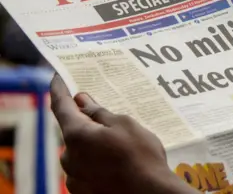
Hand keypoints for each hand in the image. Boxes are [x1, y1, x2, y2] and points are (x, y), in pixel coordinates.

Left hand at [50, 75, 194, 193]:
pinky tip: (118, 163)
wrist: (149, 193)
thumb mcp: (124, 124)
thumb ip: (100, 112)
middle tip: (108, 117)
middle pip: (73, 131)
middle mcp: (69, 156)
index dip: (59, 89)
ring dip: (94, 144)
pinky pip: (85, 169)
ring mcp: (74, 176)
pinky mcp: (81, 191)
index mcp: (76, 135)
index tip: (58, 76)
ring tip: (122, 146)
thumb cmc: (140, 156)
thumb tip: (82, 100)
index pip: (60, 105)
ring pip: (81, 151)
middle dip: (87, 122)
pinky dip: (97, 161)